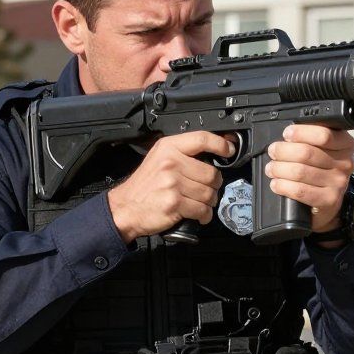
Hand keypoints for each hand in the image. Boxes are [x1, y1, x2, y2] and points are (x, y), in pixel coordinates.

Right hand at [107, 131, 234, 242]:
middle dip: (214, 185)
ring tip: (199, 203)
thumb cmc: (144, 187)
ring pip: (209, 193)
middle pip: (211, 173)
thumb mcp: (158, 159)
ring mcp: (173, 183)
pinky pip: (202, 209)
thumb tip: (213, 155)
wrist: (125, 208)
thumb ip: (182, 154)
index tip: (228, 150)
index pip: (202, 139)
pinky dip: (204, 215)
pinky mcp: (175, 203)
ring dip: (209, 202)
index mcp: (168, 148)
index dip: (220, 144)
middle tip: (206, 189)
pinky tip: (198, 214)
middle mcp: (171, 163)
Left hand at [264, 124, 353, 238]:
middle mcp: (345, 163)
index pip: (323, 135)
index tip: (287, 134)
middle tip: (273, 152)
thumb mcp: (321, 149)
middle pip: (307, 153)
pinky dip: (283, 186)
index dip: (301, 133)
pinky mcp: (329, 200)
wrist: (327, 201)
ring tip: (271, 168)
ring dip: (279, 169)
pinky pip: (300, 190)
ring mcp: (338, 183)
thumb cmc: (319, 170)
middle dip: (283, 151)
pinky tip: (276, 184)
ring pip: (300, 172)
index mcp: (345, 145)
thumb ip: (309, 139)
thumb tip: (287, 136)